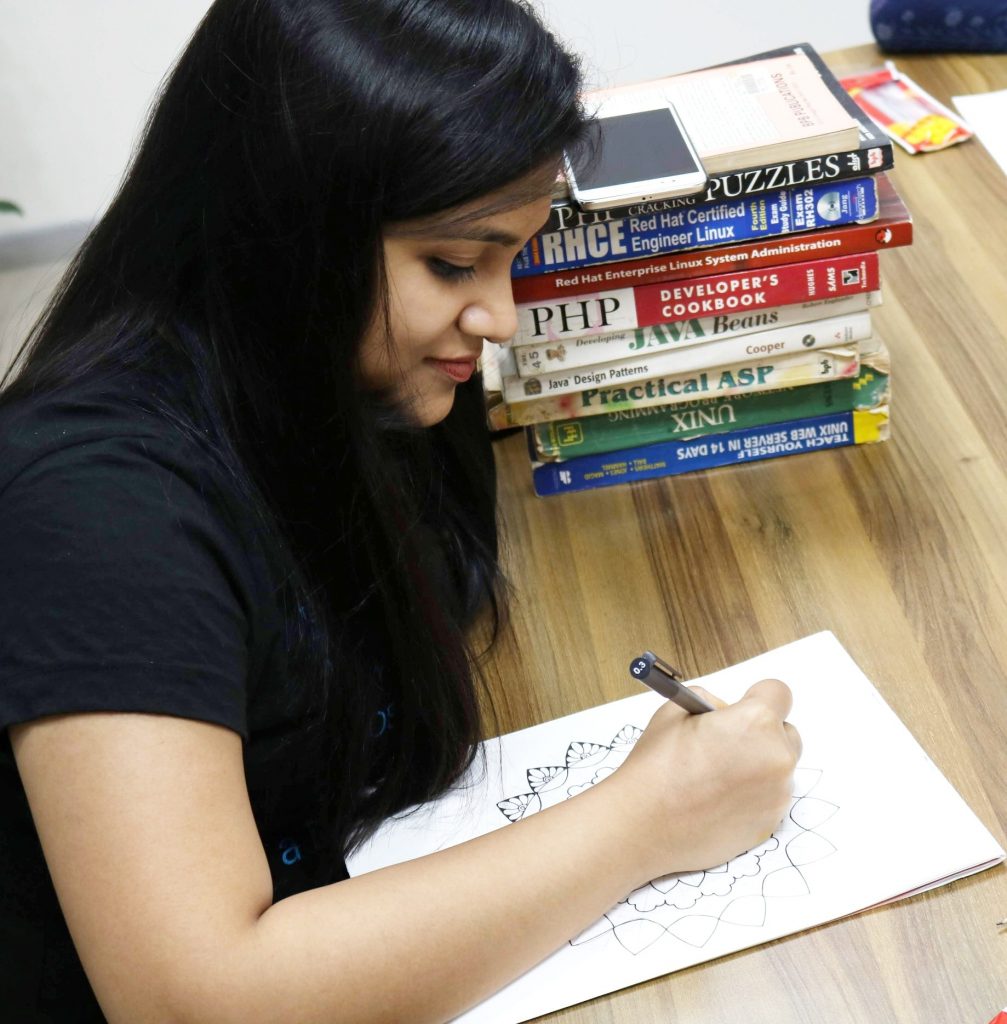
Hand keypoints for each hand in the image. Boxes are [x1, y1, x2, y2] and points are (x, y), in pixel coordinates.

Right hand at [598, 678, 801, 883]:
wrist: (643, 824)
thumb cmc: (656, 765)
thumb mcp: (676, 711)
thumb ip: (711, 703)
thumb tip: (726, 711)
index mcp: (755, 722)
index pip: (779, 693)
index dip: (758, 697)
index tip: (742, 708)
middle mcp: (777, 758)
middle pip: (786, 733)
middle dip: (763, 734)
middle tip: (727, 744)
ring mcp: (777, 795)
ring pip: (779, 769)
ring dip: (759, 766)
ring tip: (716, 777)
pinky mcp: (770, 824)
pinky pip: (770, 798)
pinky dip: (752, 796)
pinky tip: (718, 800)